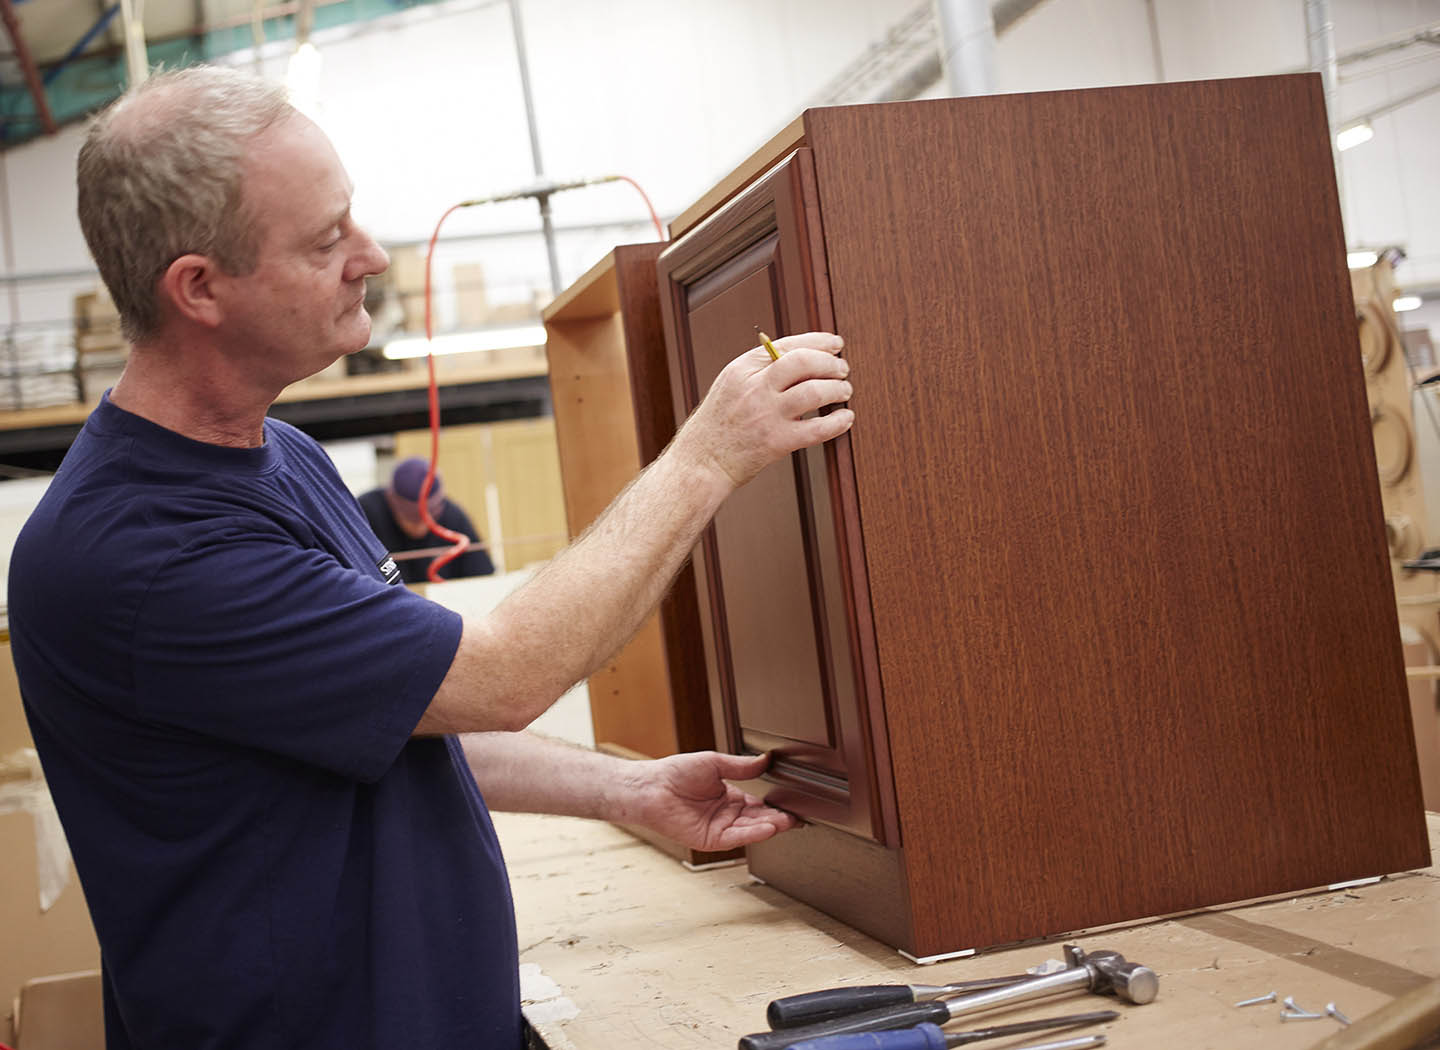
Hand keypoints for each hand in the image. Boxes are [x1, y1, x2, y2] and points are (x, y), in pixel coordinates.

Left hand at [621, 751, 798, 851]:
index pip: (758, 805)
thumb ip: (741, 766)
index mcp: (728, 797)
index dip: (775, 805)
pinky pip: (735, 838)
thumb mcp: (714, 763)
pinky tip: (767, 828)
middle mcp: (726, 815)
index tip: (794, 804)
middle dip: (778, 818)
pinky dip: (752, 834)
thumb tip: (765, 759)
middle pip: (758, 819)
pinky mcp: (710, 840)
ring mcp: (719, 829)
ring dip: (769, 826)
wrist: (651, 787)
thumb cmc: (674, 773)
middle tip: (798, 816)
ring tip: (788, 821)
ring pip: (750, 830)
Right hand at [671, 332, 852, 490]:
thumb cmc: (718, 425)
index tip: (835, 344)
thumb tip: (802, 358)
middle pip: (803, 362)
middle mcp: (754, 389)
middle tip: (843, 369)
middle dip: (830, 363)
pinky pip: (817, 429)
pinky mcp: (776, 443)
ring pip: (814, 392)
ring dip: (837, 389)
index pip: (785, 344)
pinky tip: (845, 418)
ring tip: (844, 391)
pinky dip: (837, 422)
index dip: (817, 341)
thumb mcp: (731, 385)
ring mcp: (765, 416)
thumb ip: (760, 370)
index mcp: (741, 370)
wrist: (701, 462)